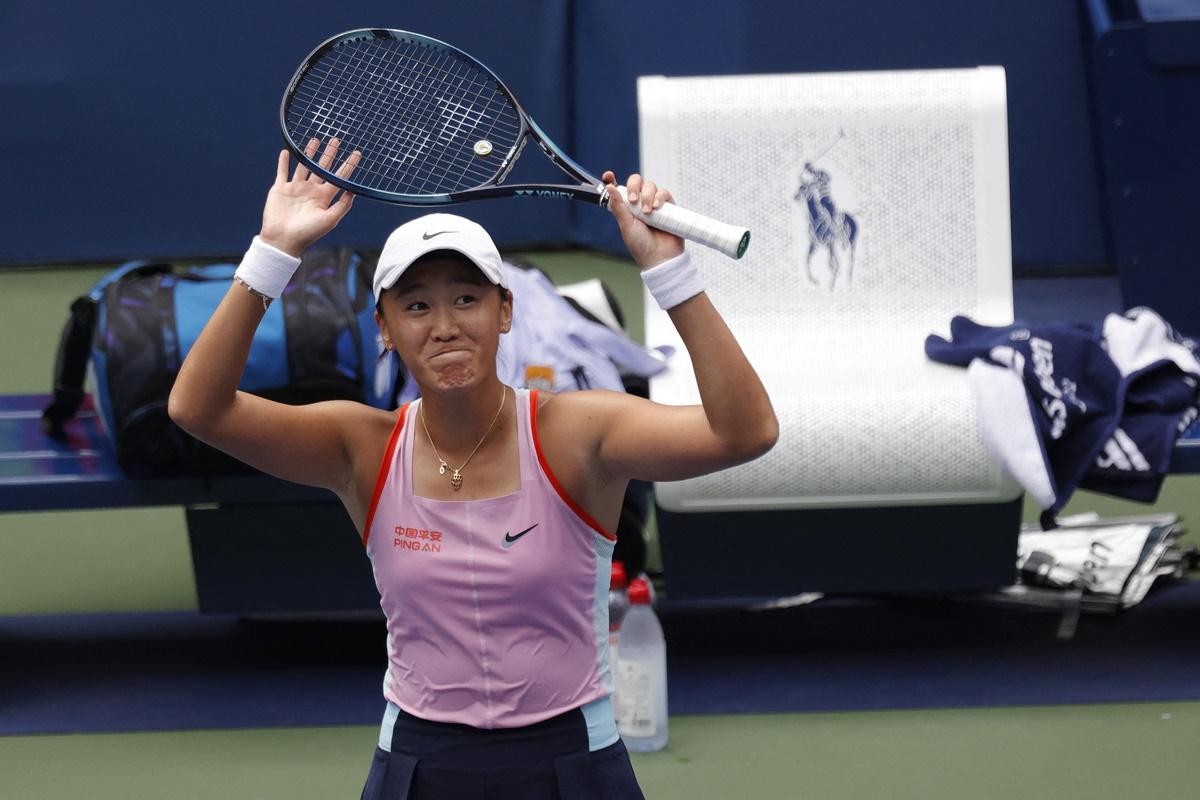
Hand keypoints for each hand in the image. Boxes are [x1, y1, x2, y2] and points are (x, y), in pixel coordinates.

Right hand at [259, 138, 361, 256]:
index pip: (339, 178)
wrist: (283, 240)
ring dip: (308, 153)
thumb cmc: (308, 233)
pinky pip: (282, 172)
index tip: (356, 153)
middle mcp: (311, 191)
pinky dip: (283, 162)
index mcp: (324, 198)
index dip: (348, 165)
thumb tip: (354, 191)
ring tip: (315, 140)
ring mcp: (296, 189)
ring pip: (303, 166)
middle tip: (336, 140)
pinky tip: (287, 151)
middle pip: (322, 168)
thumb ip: (342, 205)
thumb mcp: (330, 219)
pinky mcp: (280, 189)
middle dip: (329, 154)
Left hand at [602, 171, 684, 268]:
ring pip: (650, 186)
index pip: (620, 189)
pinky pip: (664, 193)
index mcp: (627, 208)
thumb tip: (609, 187)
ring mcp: (654, 204)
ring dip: (648, 196)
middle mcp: (640, 203)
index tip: (608, 176)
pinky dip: (660, 198)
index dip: (613, 180)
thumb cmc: (641, 245)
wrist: (659, 256)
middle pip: (636, 182)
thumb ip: (618, 206)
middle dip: (634, 187)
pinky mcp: (668, 206)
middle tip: (634, 201)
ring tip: (648, 212)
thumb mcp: (625, 225)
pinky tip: (657, 208)